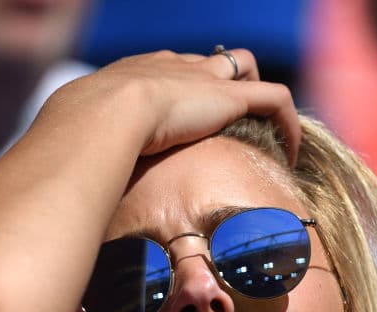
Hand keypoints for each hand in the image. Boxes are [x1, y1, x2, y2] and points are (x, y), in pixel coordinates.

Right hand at [89, 48, 300, 164]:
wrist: (106, 115)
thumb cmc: (89, 133)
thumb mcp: (89, 137)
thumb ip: (96, 152)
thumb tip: (86, 183)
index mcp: (142, 72)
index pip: (172, 71)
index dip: (186, 92)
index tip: (188, 125)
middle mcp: (176, 66)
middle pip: (210, 63)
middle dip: (223, 86)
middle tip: (229, 126)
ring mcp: (206, 78)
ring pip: (245, 68)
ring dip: (256, 97)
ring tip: (264, 135)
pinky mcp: (231, 97)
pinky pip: (274, 99)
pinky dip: (286, 121)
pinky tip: (290, 151)